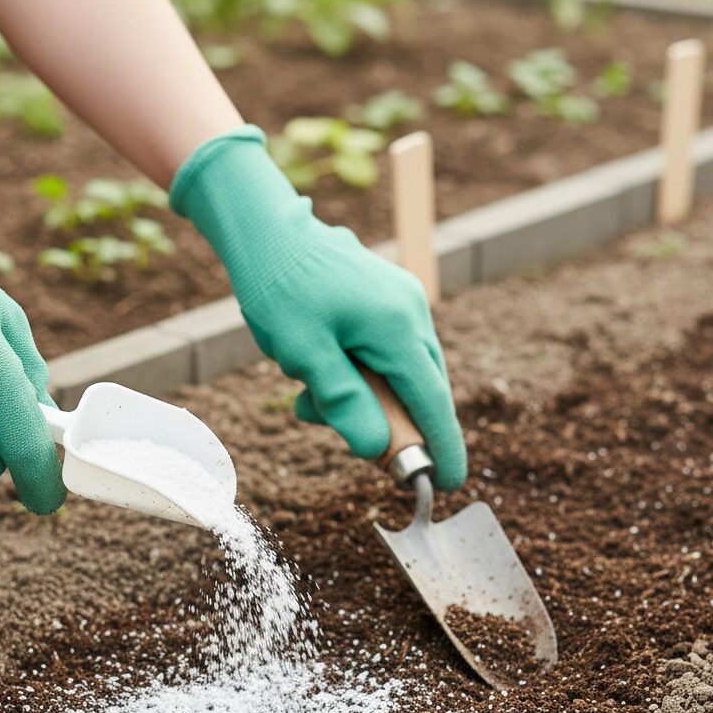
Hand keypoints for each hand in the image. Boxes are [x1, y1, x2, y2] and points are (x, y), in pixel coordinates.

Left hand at [171, 125, 465, 490]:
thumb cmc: (280, 287)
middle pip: (418, 389)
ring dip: (362, 398)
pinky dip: (359, 375)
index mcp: (397, 327)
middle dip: (385, 422)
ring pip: (399, 373)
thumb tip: (376, 449)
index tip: (447, 484)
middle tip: (342, 435)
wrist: (265, 228)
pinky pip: (386, 352)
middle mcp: (411, 312)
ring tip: (307, 397)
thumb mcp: (304, 354)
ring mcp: (401, 302)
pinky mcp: (386, 298)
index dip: (441, 447)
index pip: (432, 401)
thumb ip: (343, 402)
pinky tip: (316, 374)